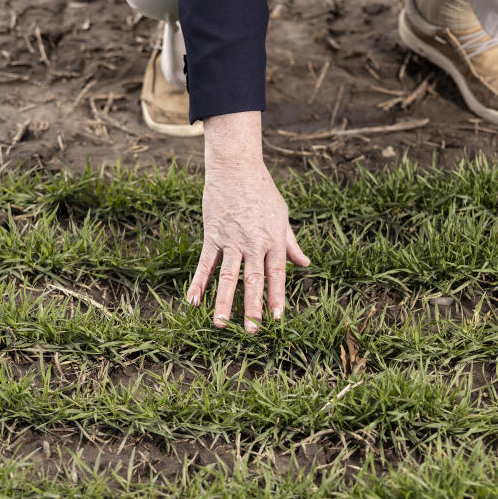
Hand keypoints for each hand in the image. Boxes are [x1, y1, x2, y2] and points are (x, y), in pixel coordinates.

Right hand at [185, 111, 310, 332]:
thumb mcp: (282, 216)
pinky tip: (192, 301)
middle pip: (253, 280)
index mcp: (273, 239)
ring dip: (223, 302)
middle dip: (253, 308)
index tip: (276, 319)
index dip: (277, 298)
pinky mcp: (212, 235)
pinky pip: (205, 263)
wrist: (236, 166)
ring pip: (228, 276)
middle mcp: (253, 243)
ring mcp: (231, 240)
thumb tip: (305, 264)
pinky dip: (198, 283)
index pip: (277, 275)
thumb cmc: (263, 191)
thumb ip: (291, 243)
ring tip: (221, 324)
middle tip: (253, 332)